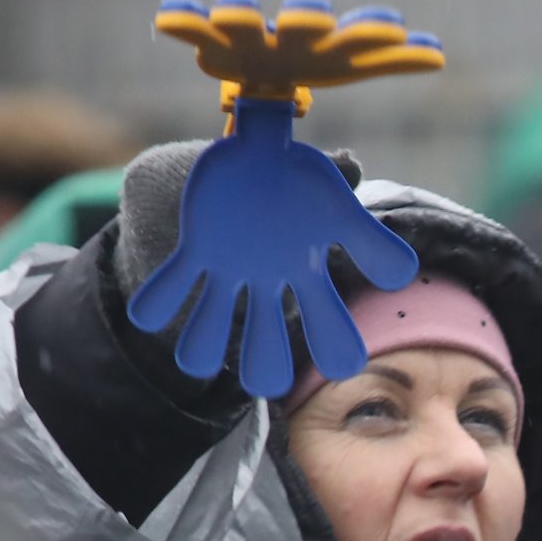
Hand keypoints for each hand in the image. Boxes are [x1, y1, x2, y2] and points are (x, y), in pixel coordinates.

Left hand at [125, 95, 418, 397]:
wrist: (243, 153)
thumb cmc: (296, 179)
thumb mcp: (331, 199)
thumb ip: (361, 230)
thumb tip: (396, 261)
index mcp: (306, 270)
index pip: (324, 313)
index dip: (333, 340)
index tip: (345, 368)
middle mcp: (267, 280)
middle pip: (268, 328)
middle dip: (265, 356)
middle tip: (266, 386)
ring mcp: (229, 269)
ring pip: (217, 315)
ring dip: (205, 337)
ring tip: (195, 363)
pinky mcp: (195, 252)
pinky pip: (176, 280)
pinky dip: (160, 297)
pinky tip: (145, 316)